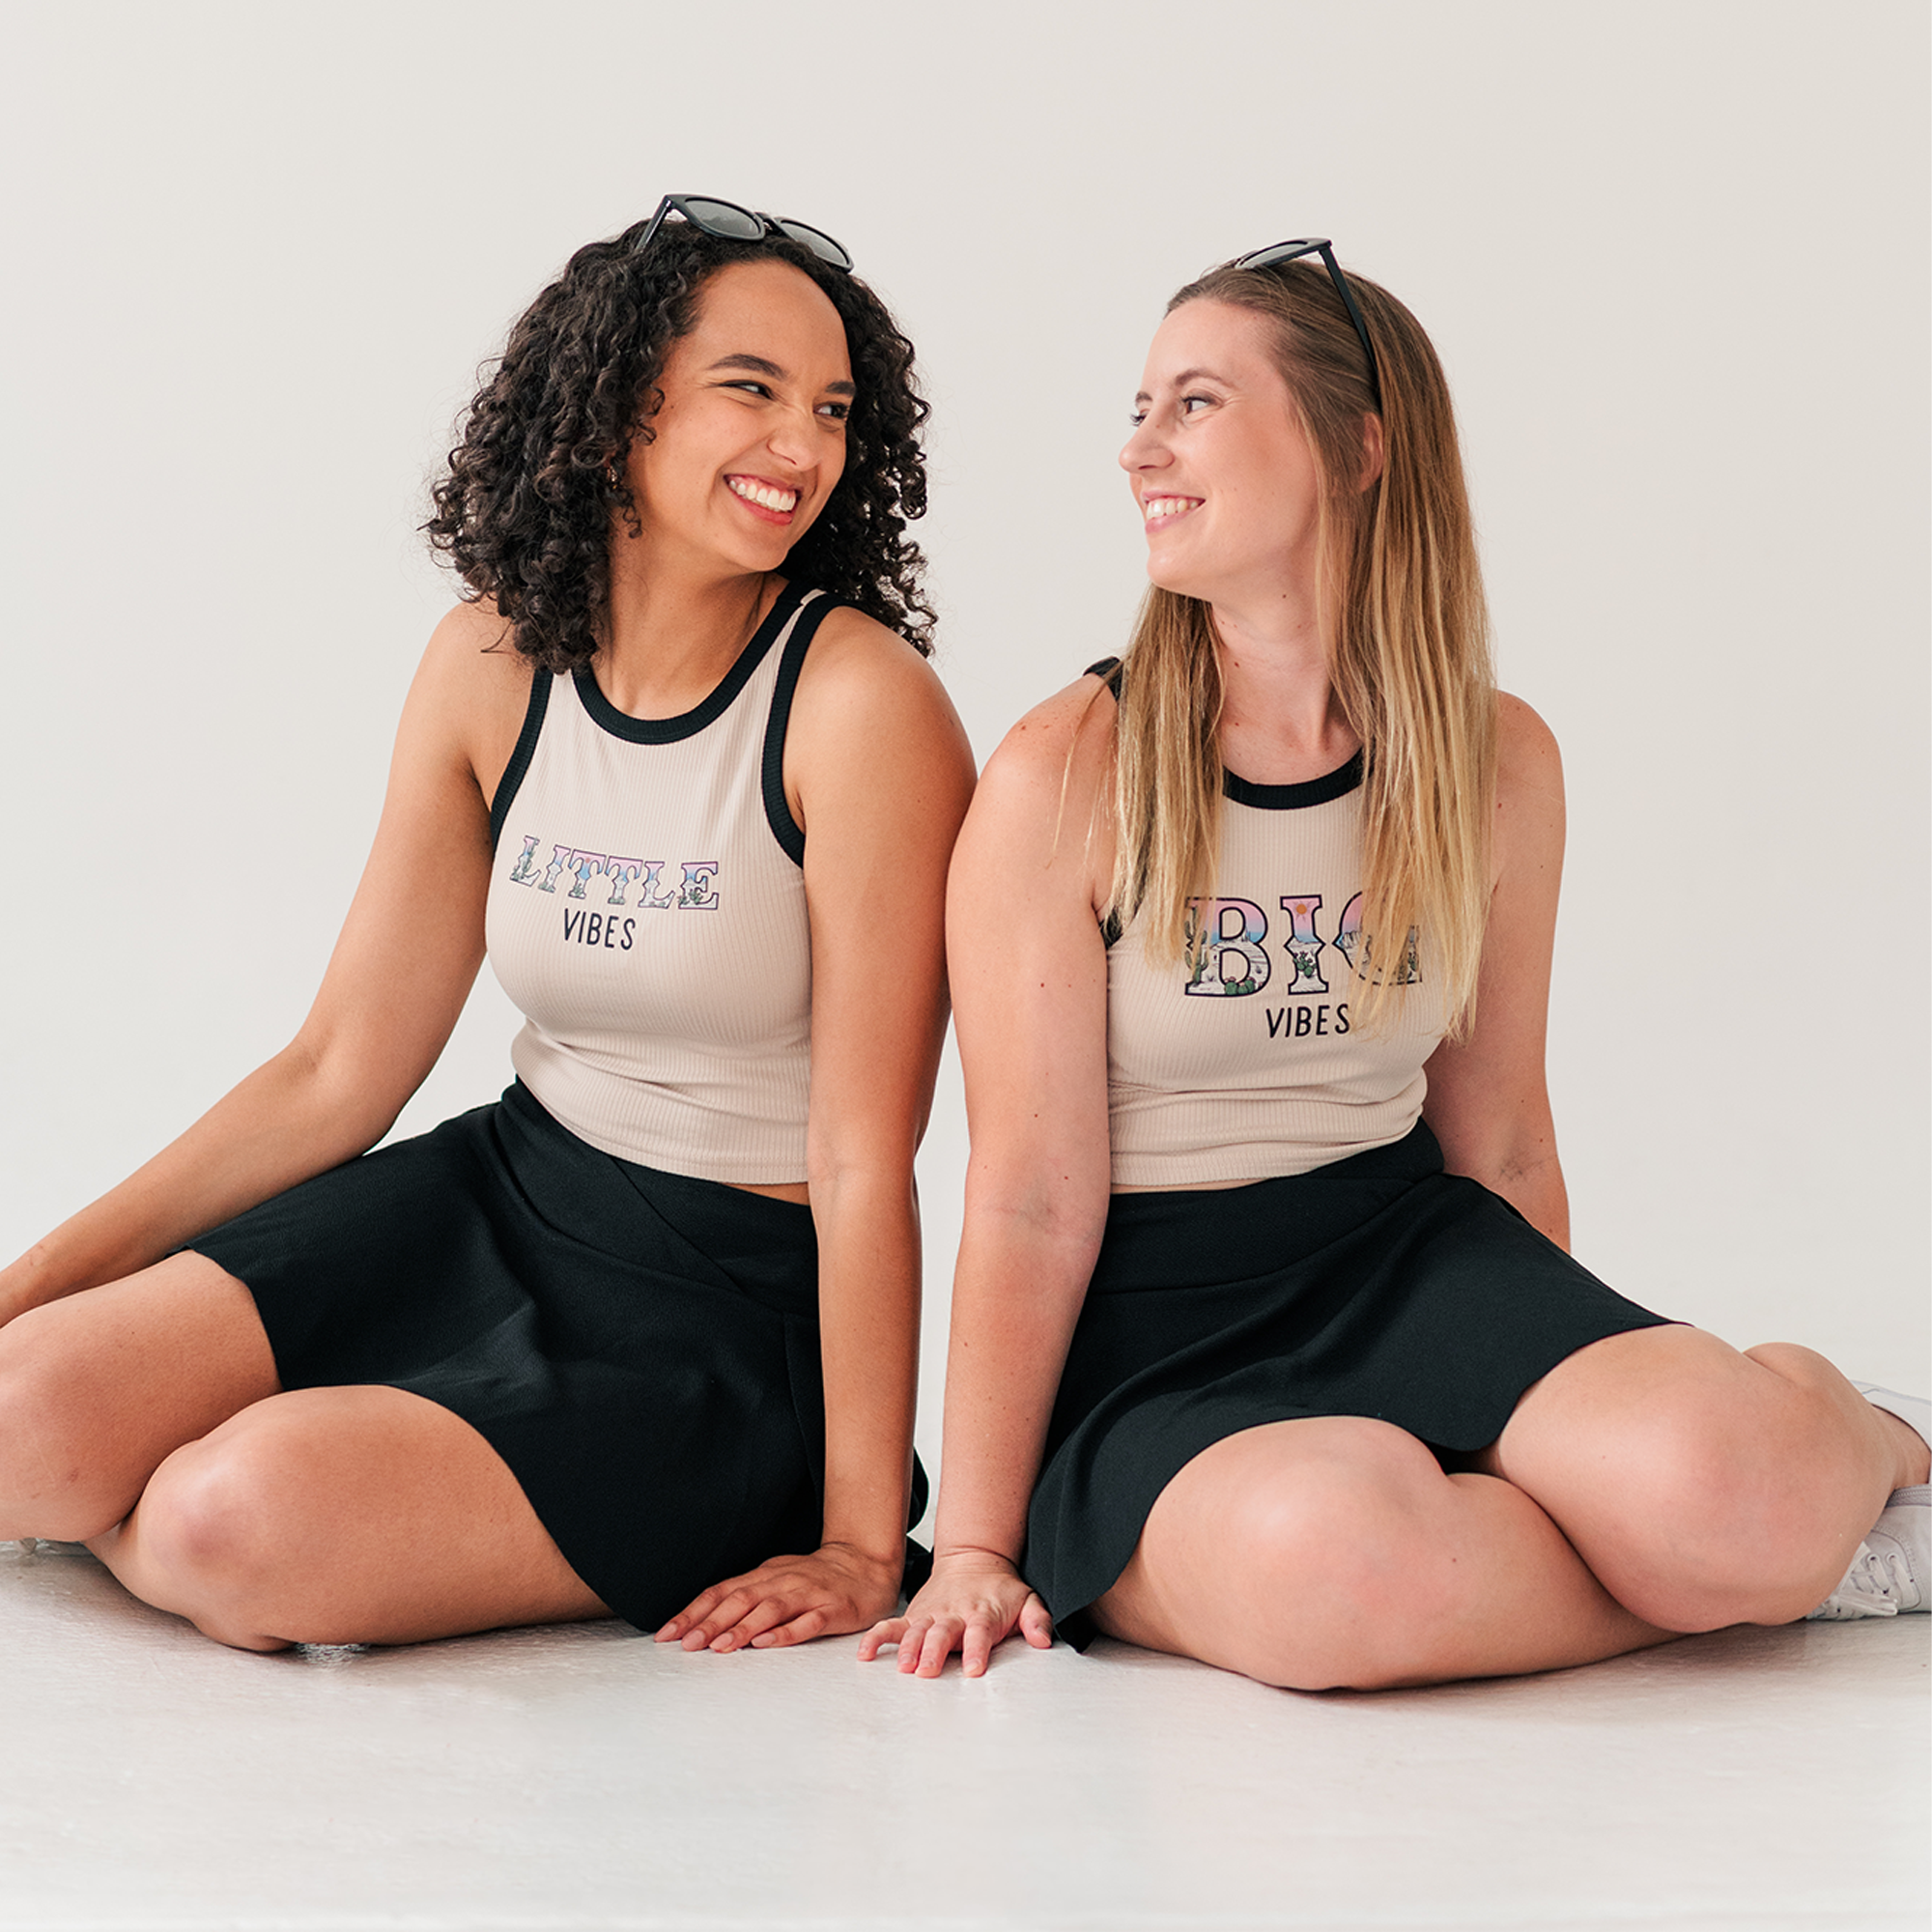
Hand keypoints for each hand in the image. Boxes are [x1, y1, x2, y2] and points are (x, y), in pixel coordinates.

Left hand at [655, 1542, 901, 1652]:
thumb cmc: (813, 1579)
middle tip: (686, 1645)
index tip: (667, 1635)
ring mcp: (807, 1594)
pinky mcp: (832, 1609)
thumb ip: (745, 1599)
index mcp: (763, 1576)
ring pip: (769, 1610)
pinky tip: (766, 1643)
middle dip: (710, 1623)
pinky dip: (785, 1633)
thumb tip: (703, 1624)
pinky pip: (807, 1622)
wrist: (865, 1565)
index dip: (693, 1612)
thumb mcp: (775, 1580)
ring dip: (741, 1628)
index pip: (721, 1592)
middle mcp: (781, 1581)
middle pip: (740, 1600)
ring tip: (718, 1647)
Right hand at [856, 1548, 1052, 1677]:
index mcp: (982, 1613)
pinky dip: (877, 1638)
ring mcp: (931, 1614)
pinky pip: (892, 1626)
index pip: (980, 1632)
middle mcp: (954, 1613)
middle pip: (943, 1633)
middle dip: (934, 1652)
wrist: (974, 1558)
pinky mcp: (915, 1615)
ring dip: (908, 1649)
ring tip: (902, 1666)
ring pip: (916, 1630)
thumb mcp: (1027, 1598)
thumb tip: (1044, 1639)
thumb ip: (1037, 1619)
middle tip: (928, 1671)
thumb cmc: (1000, 1589)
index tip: (973, 1669)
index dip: (976, 1650)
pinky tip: (866, 1654)